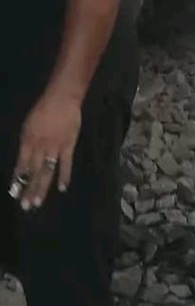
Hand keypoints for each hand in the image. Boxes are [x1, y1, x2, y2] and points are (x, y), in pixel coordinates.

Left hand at [11, 87, 82, 209]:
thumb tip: (24, 161)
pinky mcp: (68, 146)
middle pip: (32, 172)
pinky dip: (64, 176)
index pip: (21, 165)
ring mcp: (54, 147)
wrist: (62, 98)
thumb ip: (26, 143)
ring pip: (46, 171)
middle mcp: (39, 147)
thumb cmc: (42, 109)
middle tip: (25, 206)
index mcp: (27, 141)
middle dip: (28, 189)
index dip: (18, 180)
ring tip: (37, 202)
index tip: (14, 193)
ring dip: (41, 187)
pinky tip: (62, 188)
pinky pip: (66, 163)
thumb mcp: (28, 125)